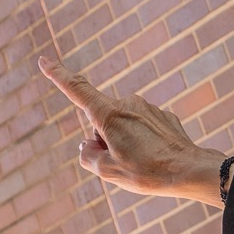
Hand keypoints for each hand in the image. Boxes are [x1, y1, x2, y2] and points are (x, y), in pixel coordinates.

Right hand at [39, 56, 227, 205]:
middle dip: (102, 139)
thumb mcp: (107, 171)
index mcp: (108, 114)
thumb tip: (89, 144)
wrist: (190, 170)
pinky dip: (142, 142)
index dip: (58, 75)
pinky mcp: (162, 116)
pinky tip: (156, 158)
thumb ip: (88, 156)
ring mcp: (147, 108)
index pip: (77, 90)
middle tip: (122, 162)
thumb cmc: (146, 172)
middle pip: (101, 120)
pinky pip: (141, 128)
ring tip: (142, 163)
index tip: (44, 61)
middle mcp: (127, 103)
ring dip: (123, 142)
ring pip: (121, 125)